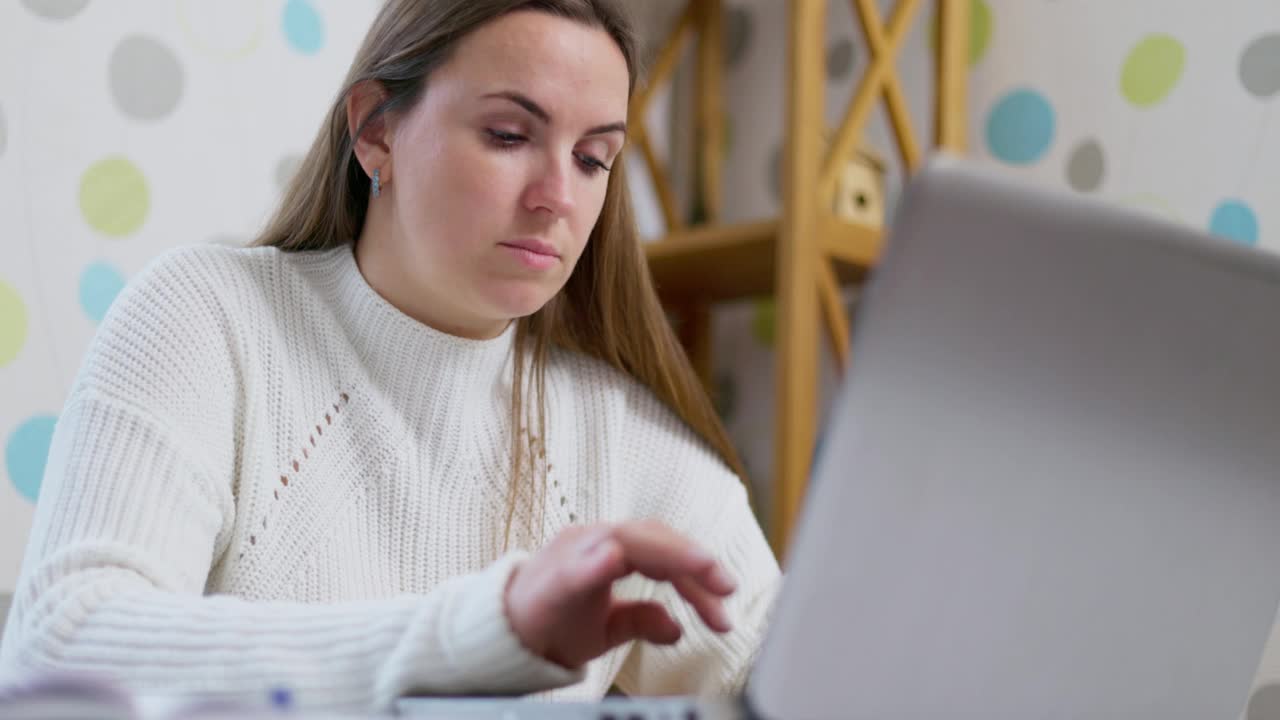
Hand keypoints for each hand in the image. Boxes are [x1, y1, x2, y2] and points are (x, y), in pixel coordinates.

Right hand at [503, 520, 736, 668]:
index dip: (699, 572)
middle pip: (653, 538)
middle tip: (726, 589)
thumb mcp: (607, 626)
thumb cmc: (553, 622)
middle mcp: (594, 541)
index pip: (664, 552)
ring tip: (700, 566)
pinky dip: (596, 564)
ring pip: (625, 539)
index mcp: (610, 549)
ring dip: (667, 553)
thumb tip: (678, 627)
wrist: (500, 636)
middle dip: (694, 561)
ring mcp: (572, 553)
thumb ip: (642, 619)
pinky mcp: (551, 578)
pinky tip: (614, 561)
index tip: (727, 600)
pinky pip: (575, 567)